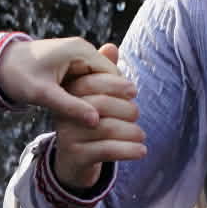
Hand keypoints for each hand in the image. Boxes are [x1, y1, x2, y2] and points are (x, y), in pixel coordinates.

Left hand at [0, 36, 125, 126]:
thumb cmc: (18, 76)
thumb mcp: (43, 94)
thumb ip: (70, 106)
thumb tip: (96, 121)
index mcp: (80, 51)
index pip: (113, 73)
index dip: (120, 95)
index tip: (123, 117)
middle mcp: (82, 50)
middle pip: (110, 76)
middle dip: (113, 97)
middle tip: (120, 122)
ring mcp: (77, 56)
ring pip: (100, 80)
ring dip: (102, 97)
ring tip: (108, 120)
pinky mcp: (71, 64)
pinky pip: (89, 80)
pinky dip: (91, 95)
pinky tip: (90, 114)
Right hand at [49, 43, 145, 191]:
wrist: (73, 161)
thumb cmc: (91, 122)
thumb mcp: (97, 98)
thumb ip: (104, 74)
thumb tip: (111, 47)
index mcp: (69, 94)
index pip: (92, 82)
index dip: (115, 84)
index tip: (133, 91)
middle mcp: (65, 113)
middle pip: (101, 104)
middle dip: (126, 108)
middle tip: (137, 114)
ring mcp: (68, 135)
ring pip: (107, 128)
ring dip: (131, 131)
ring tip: (141, 135)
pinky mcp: (76, 155)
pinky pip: (107, 150)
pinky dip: (129, 150)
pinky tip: (142, 151)